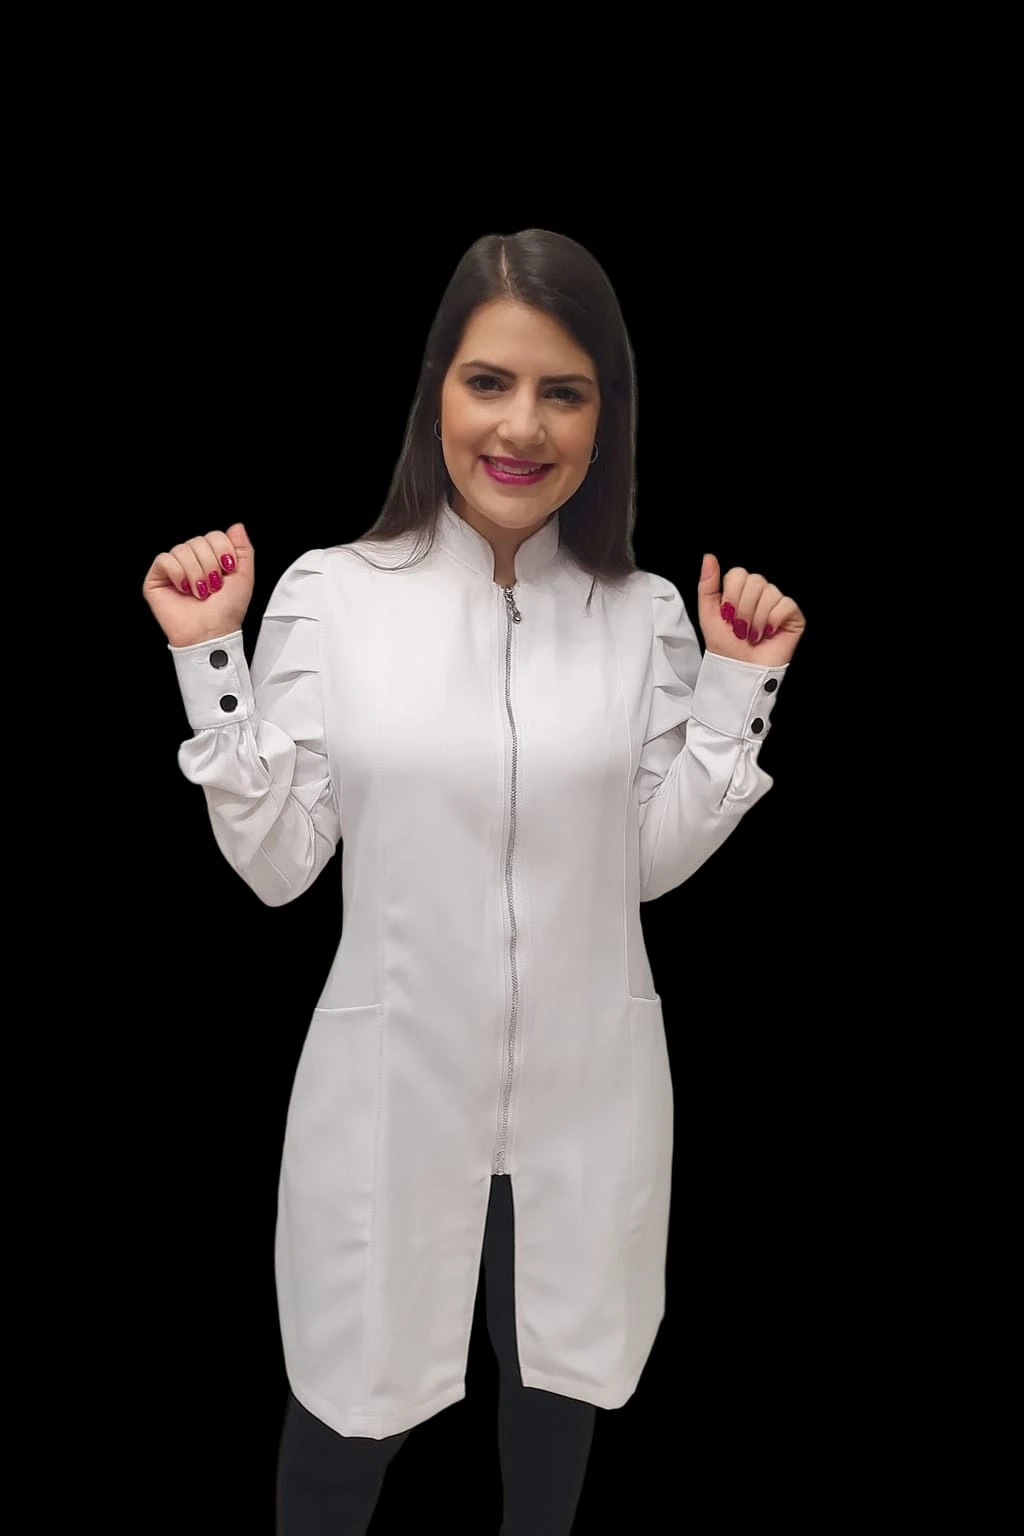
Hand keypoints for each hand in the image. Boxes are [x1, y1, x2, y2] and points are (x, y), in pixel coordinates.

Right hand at [142, 523, 254, 647]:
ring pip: (182, 549)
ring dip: (196, 573)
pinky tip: (184, 588)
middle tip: (213, 585)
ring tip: (200, 591)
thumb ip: (244, 549)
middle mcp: (191, 561)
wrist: (211, 632)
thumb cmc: (226, 611)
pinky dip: (178, 573)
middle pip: (198, 540)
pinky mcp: (157, 578)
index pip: (214, 535)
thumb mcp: (244, 577)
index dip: (223, 550)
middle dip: (210, 564)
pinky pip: (165, 559)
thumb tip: (237, 527)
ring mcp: (173, 569)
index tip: (228, 570)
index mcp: (211, 559)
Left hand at [696, 554, 805, 667]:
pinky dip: (773, 621)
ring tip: (753, 635)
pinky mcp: (792, 615)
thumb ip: (707, 585)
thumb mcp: (708, 614)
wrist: (740, 671)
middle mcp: (760, 594)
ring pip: (770, 592)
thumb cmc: (725, 647)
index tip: (727, 616)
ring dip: (756, 619)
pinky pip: (785, 604)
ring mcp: (777, 603)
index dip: (731, 595)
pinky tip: (768, 633)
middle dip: (743, 608)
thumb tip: (709, 557)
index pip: (738, 573)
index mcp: (740, 591)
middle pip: (755, 580)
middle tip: (740, 628)